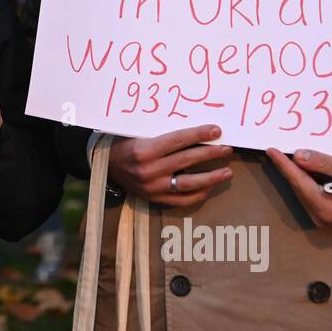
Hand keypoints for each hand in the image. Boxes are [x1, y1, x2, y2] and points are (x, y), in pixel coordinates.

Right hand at [108, 124, 233, 207]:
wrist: (104, 165)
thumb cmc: (122, 143)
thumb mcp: (138, 133)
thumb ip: (162, 133)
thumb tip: (195, 130)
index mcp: (143, 151)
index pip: (178, 141)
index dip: (199, 135)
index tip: (216, 131)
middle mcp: (148, 171)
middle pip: (187, 160)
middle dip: (210, 153)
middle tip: (227, 148)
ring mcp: (152, 188)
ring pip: (188, 183)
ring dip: (211, 177)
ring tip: (227, 172)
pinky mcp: (154, 199)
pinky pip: (181, 200)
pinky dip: (198, 194)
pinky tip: (210, 186)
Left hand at [265, 147, 331, 227]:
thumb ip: (324, 164)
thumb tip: (299, 156)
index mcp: (326, 207)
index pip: (298, 181)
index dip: (284, 164)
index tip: (270, 151)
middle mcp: (320, 216)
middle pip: (298, 187)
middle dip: (287, 168)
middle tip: (274, 150)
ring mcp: (322, 218)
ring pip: (303, 191)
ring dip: (295, 174)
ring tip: (283, 156)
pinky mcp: (326, 214)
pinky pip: (310, 194)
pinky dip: (305, 180)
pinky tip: (301, 168)